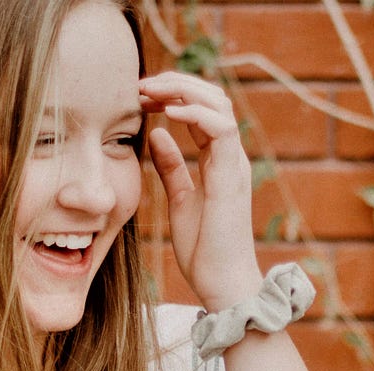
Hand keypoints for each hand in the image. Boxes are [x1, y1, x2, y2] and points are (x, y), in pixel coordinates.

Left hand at [140, 72, 262, 311]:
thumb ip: (171, 167)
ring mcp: (234, 164)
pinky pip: (221, 129)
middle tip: (141, 85)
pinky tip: (169, 112)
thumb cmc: (204, 249)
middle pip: (212, 98)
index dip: (172, 96)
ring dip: (183, 91)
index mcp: (218, 160)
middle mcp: (230, 156)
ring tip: (151, 91)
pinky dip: (195, 114)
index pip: (201, 110)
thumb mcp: (179, 199)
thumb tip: (156, 134)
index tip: (139, 95)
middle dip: (176, 84)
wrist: (222, 283)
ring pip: (219, 105)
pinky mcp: (232, 176)